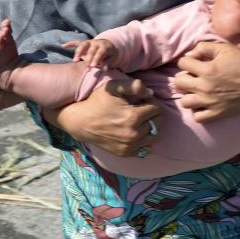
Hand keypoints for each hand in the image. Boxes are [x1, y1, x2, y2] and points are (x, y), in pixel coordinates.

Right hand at [44, 78, 160, 156]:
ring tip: (140, 121)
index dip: (151, 102)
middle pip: (157, 123)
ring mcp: (130, 146)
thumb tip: (150, 93)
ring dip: (150, 127)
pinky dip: (144, 140)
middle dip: (152, 114)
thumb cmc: (97, 102)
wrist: (81, 122)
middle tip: (141, 109)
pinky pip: (146, 148)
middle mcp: (134, 134)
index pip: (156, 109)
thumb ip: (133, 85)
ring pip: (154, 136)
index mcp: (133, 117)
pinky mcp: (126, 153)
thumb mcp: (113, 87)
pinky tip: (135, 132)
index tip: (141, 100)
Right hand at [62, 38, 116, 67]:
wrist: (109, 44)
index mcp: (104, 46)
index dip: (96, 59)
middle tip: (86, 68)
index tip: (92, 66)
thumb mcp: (112, 58)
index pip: (100, 52)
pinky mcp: (84, 42)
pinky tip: (63, 46)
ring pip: (82, 45)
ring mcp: (89, 42)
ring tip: (74, 61)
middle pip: (91, 50)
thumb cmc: (110, 54)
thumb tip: (104, 69)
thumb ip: (108, 63)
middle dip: (88, 59)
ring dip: (78, 52)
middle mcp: (96, 43)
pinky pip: (76, 42)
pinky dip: (70, 44)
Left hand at [174, 42, 239, 122]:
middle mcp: (205, 87)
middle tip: (194, 76)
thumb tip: (189, 55)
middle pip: (178, 83)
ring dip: (188, 95)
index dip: (187, 61)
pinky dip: (198, 111)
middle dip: (184, 77)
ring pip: (184, 102)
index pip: (182, 63)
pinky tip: (203, 103)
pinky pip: (197, 117)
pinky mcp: (217, 113)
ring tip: (197, 91)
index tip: (196, 63)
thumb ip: (204, 47)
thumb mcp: (225, 49)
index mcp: (207, 70)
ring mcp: (210, 102)